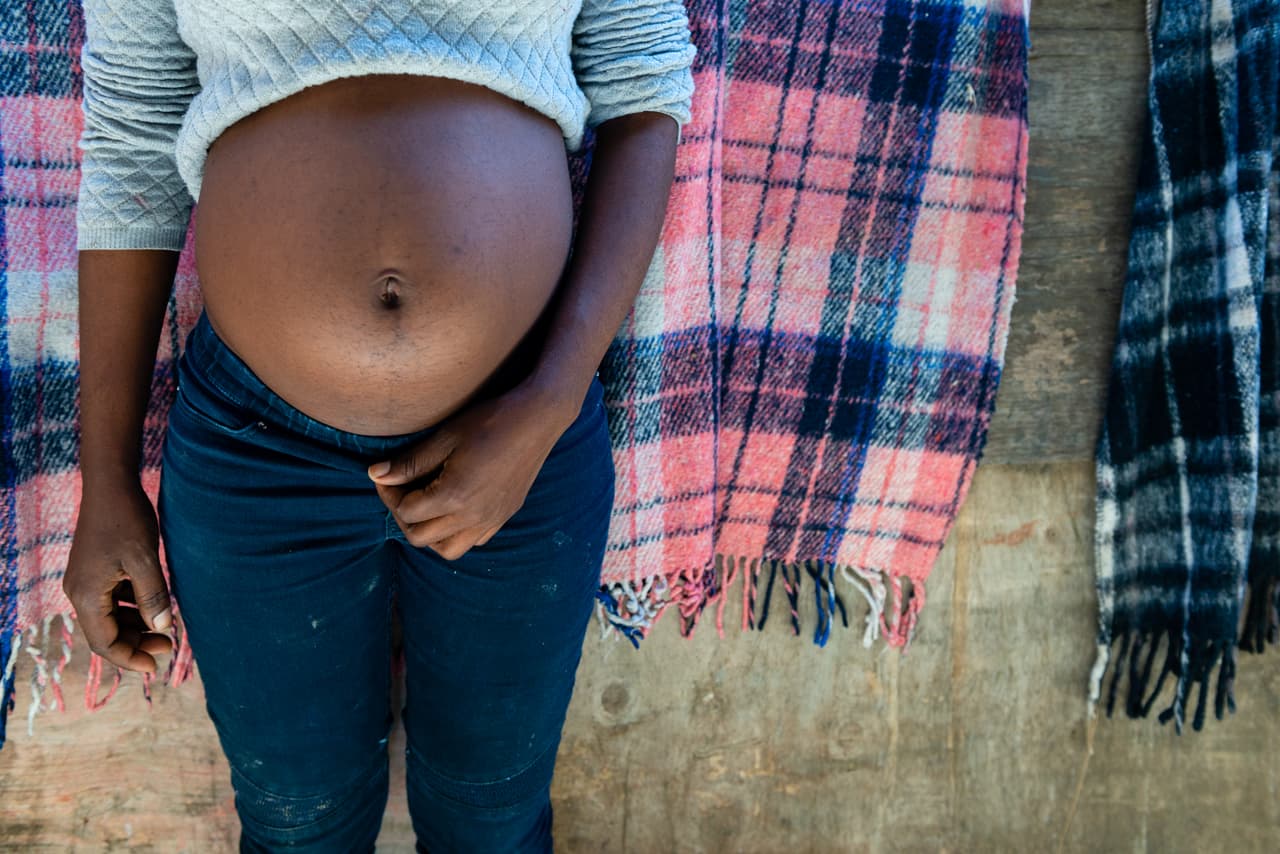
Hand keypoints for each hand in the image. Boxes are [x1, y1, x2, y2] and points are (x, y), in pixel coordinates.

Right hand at [63, 479, 173, 673]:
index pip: (104, 643)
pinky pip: (112, 601)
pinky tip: (156, 607)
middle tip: (170, 646)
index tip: (157, 666)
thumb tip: (163, 629)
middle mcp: (79, 592)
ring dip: (136, 627)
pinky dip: (133, 609)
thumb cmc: (127, 519)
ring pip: (109, 618)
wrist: (110, 485)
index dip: (130, 658)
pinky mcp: (95, 572)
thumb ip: (153, 597)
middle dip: (136, 643)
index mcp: (86, 595)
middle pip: (105, 633)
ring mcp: (85, 582)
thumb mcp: (144, 560)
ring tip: (166, 630)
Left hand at [368, 382, 577, 560]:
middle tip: (402, 490)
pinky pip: (474, 541)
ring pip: (447, 550)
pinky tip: (455, 506)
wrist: (538, 419)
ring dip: (429, 533)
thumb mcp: (445, 437)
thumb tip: (375, 474)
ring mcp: (491, 520)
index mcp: (454, 496)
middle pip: (420, 537)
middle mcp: (473, 516)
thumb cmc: (490, 421)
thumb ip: (410, 463)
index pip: (406, 511)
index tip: (386, 475)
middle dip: (403, 516)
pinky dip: (457, 532)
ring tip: (426, 504)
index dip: (389, 493)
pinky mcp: (504, 516)